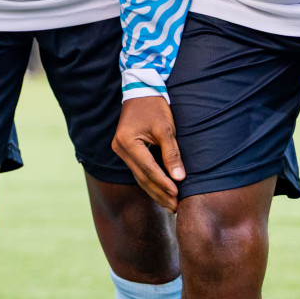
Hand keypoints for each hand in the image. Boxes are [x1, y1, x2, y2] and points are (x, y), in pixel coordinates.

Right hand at [112, 95, 184, 212]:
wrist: (141, 90)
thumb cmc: (155, 107)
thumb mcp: (165, 128)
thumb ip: (171, 153)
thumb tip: (179, 178)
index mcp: (128, 142)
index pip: (148, 169)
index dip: (163, 184)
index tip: (177, 196)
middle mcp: (120, 148)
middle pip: (142, 177)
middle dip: (160, 193)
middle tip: (176, 208)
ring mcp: (120, 149)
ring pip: (139, 176)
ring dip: (155, 191)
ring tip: (170, 205)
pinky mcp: (125, 150)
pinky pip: (138, 170)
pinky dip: (150, 181)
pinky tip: (161, 191)